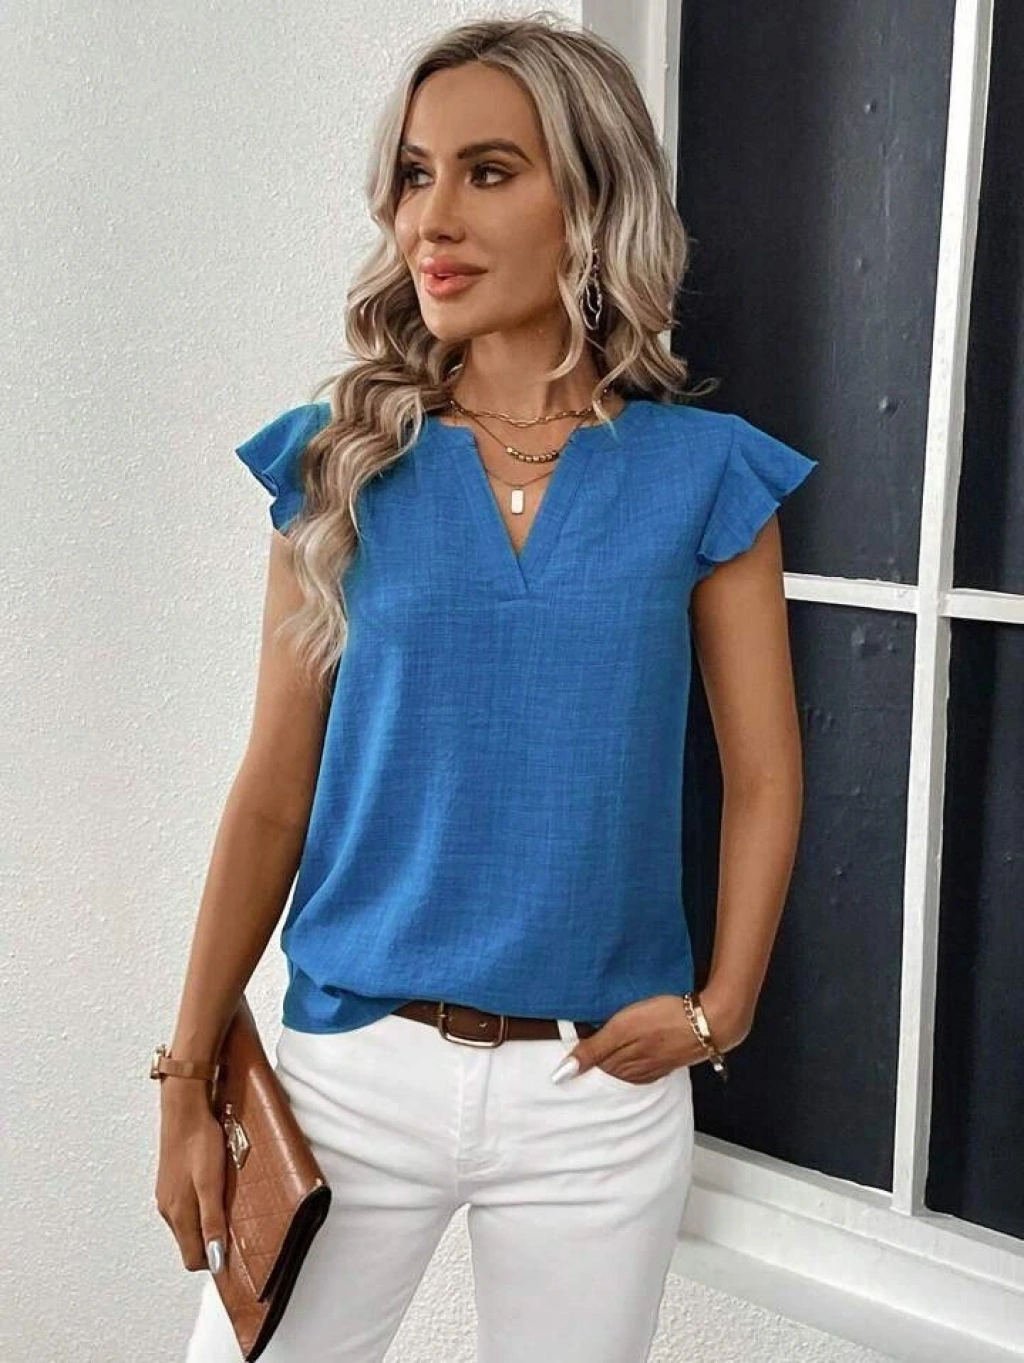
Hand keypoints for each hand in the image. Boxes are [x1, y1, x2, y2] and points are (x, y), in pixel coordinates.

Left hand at [549, 989, 749, 1084]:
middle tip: (578, 1062)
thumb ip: (593, 1049)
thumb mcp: (622, 1028)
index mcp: (621, 1064)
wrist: (710, 1021)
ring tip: (600, 1061)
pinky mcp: (668, 1060)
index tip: (562, 1060)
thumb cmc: (665, 1018)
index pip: (591, 1069)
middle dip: (593, 1068)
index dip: (578, 1062)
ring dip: (612, 1066)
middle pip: (607, 1073)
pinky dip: (632, 1064)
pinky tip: (632, 1059)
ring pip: (624, 1071)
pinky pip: (643, 1068)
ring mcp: (654, 1067)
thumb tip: (561, 1075)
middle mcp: (636, 1071)